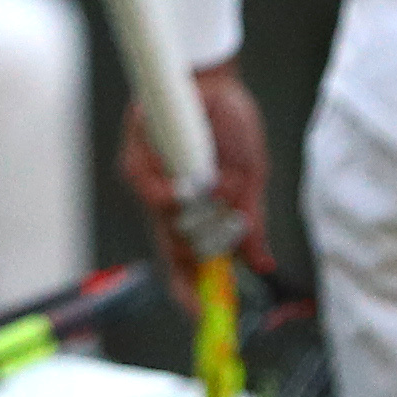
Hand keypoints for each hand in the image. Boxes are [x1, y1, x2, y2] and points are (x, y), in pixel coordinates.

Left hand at [117, 56, 274, 273]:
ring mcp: (150, 186)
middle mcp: (170, 207)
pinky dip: (174, 194)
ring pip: (169, 227)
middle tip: (215, 257)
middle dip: (199, 262)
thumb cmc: (231, 128)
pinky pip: (151, 194)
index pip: (189, 264)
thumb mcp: (251, 178)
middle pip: (174, 255)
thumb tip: (262, 265)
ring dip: (199, 219)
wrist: (213, 80)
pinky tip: (190, 181)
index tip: (200, 317)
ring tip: (218, 186)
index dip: (191, 294)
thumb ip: (251, 222)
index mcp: (197, 215)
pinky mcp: (134, 165)